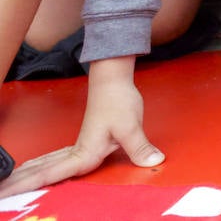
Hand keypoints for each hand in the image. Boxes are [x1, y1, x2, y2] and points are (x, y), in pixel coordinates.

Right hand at [0, 58, 161, 197]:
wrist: (113, 81)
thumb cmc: (117, 101)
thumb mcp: (130, 127)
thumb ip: (139, 147)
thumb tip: (154, 162)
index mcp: (83, 153)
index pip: (50, 174)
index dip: (28, 185)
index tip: (6, 191)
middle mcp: (76, 152)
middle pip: (41, 172)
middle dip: (18, 183)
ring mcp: (77, 147)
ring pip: (46, 165)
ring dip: (26, 176)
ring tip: (6, 186)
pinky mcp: (82, 143)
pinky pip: (55, 160)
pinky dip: (40, 167)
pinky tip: (33, 170)